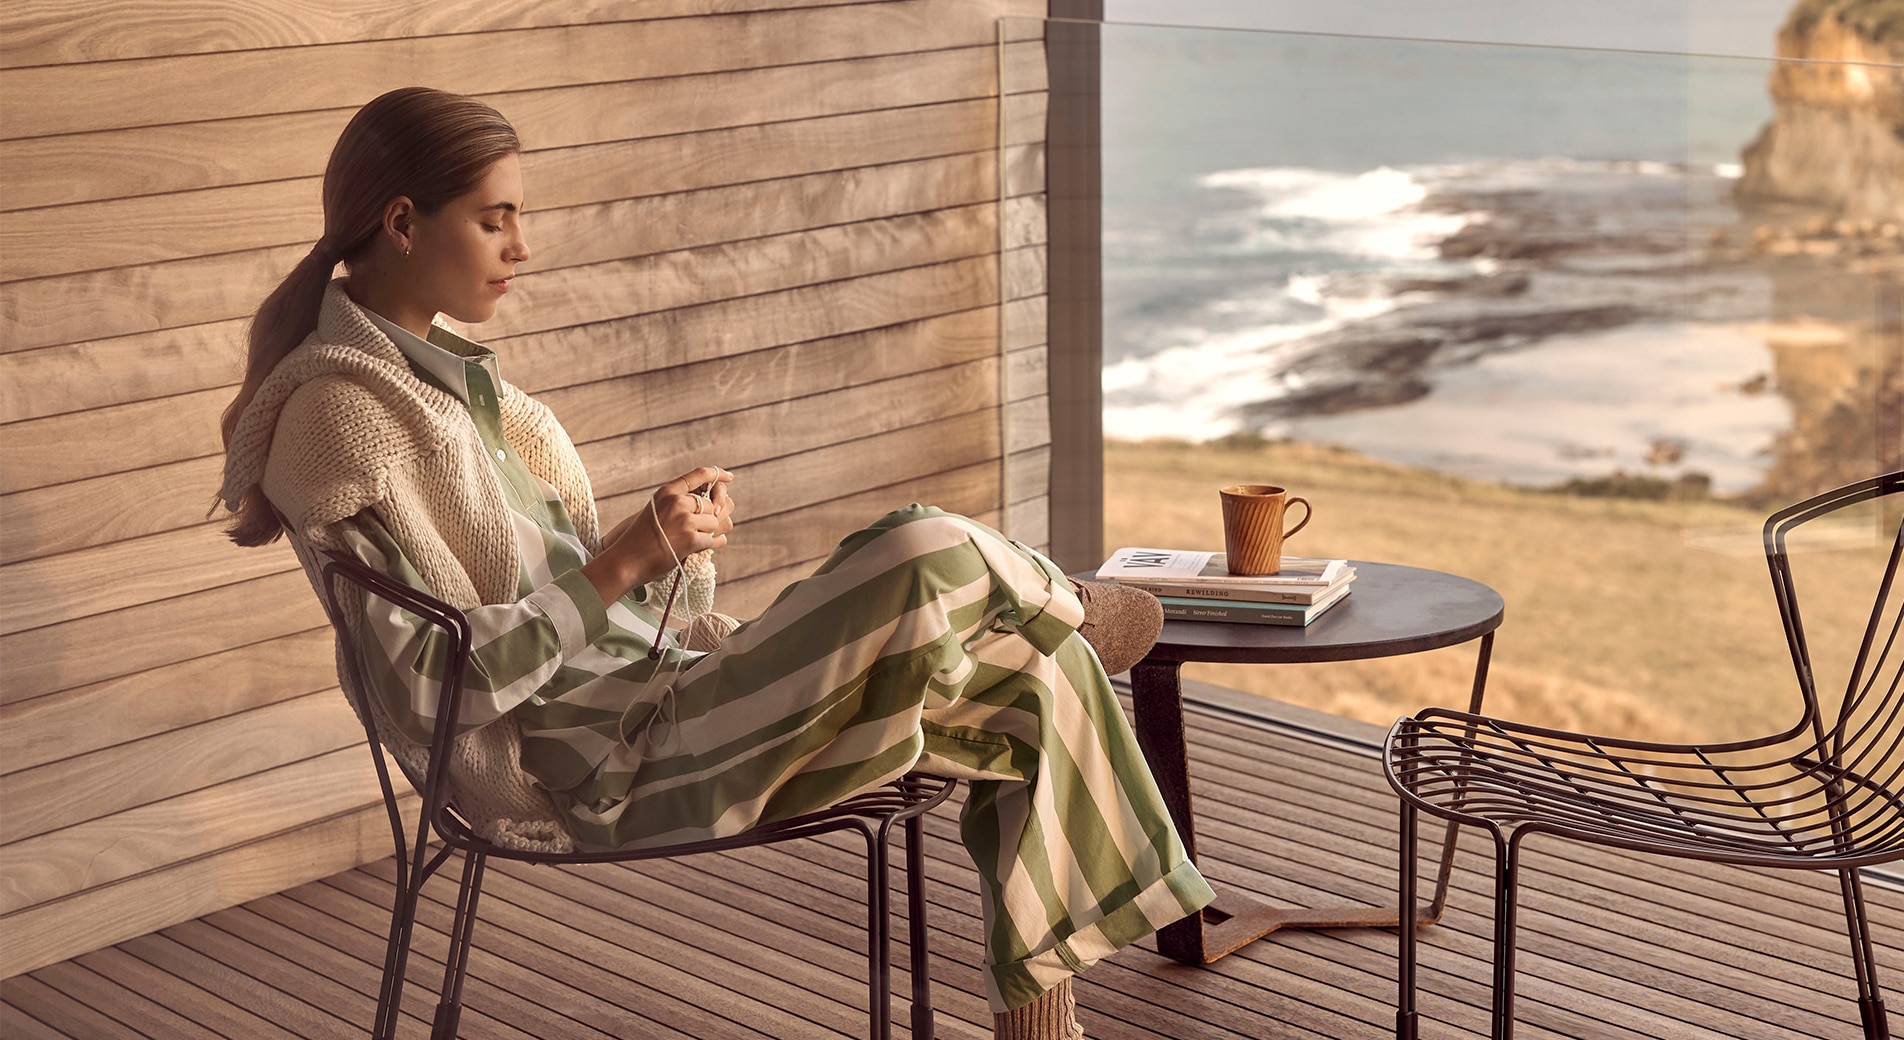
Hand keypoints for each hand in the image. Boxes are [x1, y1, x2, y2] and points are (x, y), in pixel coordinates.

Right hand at [586, 466, 735, 603]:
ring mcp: (684, 520)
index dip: (717, 474)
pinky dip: (706, 546)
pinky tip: (692, 549)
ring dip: (707, 533)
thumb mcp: (656, 510)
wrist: (626, 560)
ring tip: (689, 540)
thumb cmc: (641, 538)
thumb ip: (680, 503)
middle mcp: (677, 502)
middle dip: (709, 519)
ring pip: (715, 522)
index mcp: (668, 492)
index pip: (699, 475)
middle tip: (697, 530)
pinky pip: (712, 540)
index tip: (729, 477)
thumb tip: (716, 505)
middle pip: (712, 504)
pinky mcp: (690, 539)